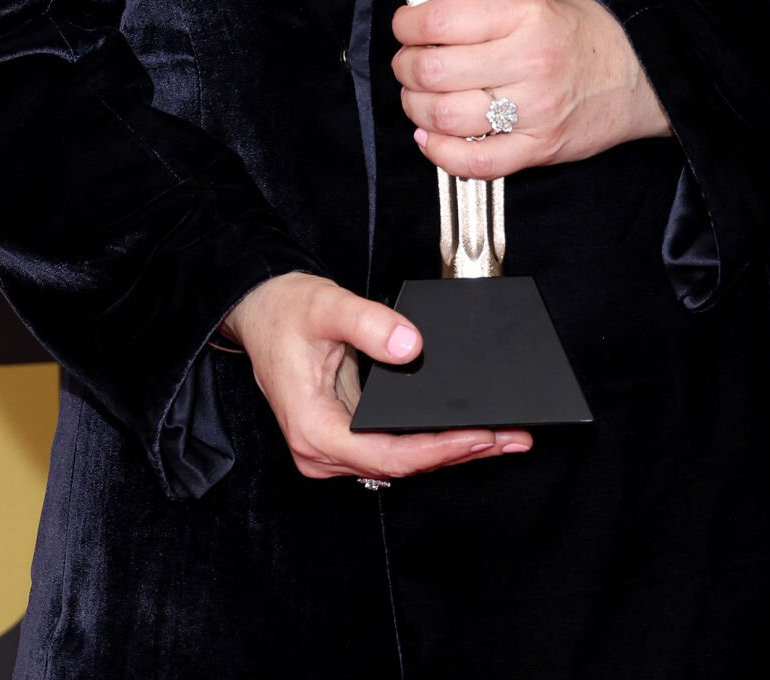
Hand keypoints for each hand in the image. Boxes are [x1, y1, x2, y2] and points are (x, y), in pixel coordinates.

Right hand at [221, 272, 532, 479]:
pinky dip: (431, 440)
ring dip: (451, 450)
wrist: (258, 310)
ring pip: (401, 460)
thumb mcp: (327, 306)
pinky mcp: (343, 435)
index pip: (388, 453)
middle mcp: (321, 451)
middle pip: (401, 464)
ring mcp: (332, 448)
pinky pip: (393, 446)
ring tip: (502, 437)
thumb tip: (411, 346)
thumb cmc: (284, 311)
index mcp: (313, 428)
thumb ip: (369, 323)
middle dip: (459, 452)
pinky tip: (465, 430)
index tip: (480, 435)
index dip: (438, 449)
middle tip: (512, 439)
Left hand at [391, 0, 670, 180]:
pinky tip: (430, 138)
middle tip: (407, 64)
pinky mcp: (539, 148)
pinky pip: (475, 162)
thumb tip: (423, 28)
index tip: (404, 28)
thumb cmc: (584, 35)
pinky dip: (440, 153)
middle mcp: (528, 61)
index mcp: (524, 15)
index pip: (440, 22)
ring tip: (419, 98)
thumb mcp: (535, 1)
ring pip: (445, 117)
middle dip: (405, 68)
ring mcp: (534, 110)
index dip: (407, 26)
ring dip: (416, 108)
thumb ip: (482, 14)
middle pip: (434, 72)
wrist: (642, 72)